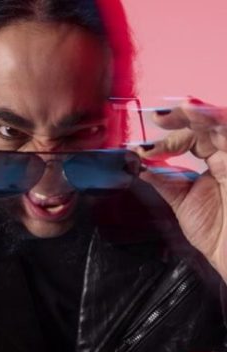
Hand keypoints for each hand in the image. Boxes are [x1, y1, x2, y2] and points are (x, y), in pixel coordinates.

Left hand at [135, 98, 226, 281]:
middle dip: (180, 117)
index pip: (190, 140)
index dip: (166, 141)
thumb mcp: (182, 203)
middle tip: (157, 118)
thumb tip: (140, 167)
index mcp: (214, 164)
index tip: (141, 150)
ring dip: (198, 113)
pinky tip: (195, 113)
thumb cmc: (217, 234)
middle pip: (205, 124)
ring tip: (179, 109)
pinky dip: (216, 121)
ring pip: (221, 122)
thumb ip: (164, 182)